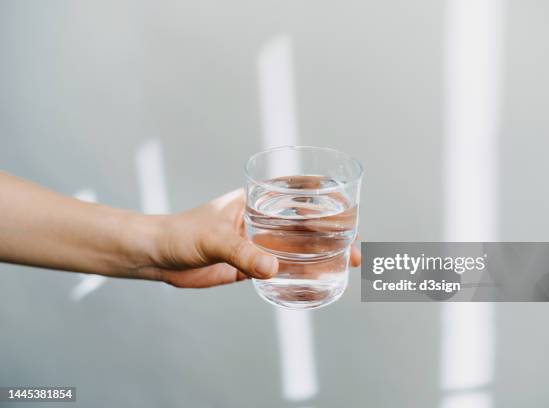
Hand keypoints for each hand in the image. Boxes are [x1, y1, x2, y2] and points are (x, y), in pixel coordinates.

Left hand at [140, 189, 360, 287]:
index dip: (324, 196)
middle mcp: (260, 220)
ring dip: (321, 255)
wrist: (157, 257)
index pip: (296, 192)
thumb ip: (242, 253)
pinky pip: (281, 269)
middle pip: (304, 223)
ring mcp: (257, 243)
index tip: (348, 205)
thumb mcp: (213, 239)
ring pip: (297, 247)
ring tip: (346, 265)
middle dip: (332, 232)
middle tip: (354, 247)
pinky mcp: (249, 265)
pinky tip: (317, 281)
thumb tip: (274, 269)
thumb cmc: (180, 234)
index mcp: (254, 201)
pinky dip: (300, 274)